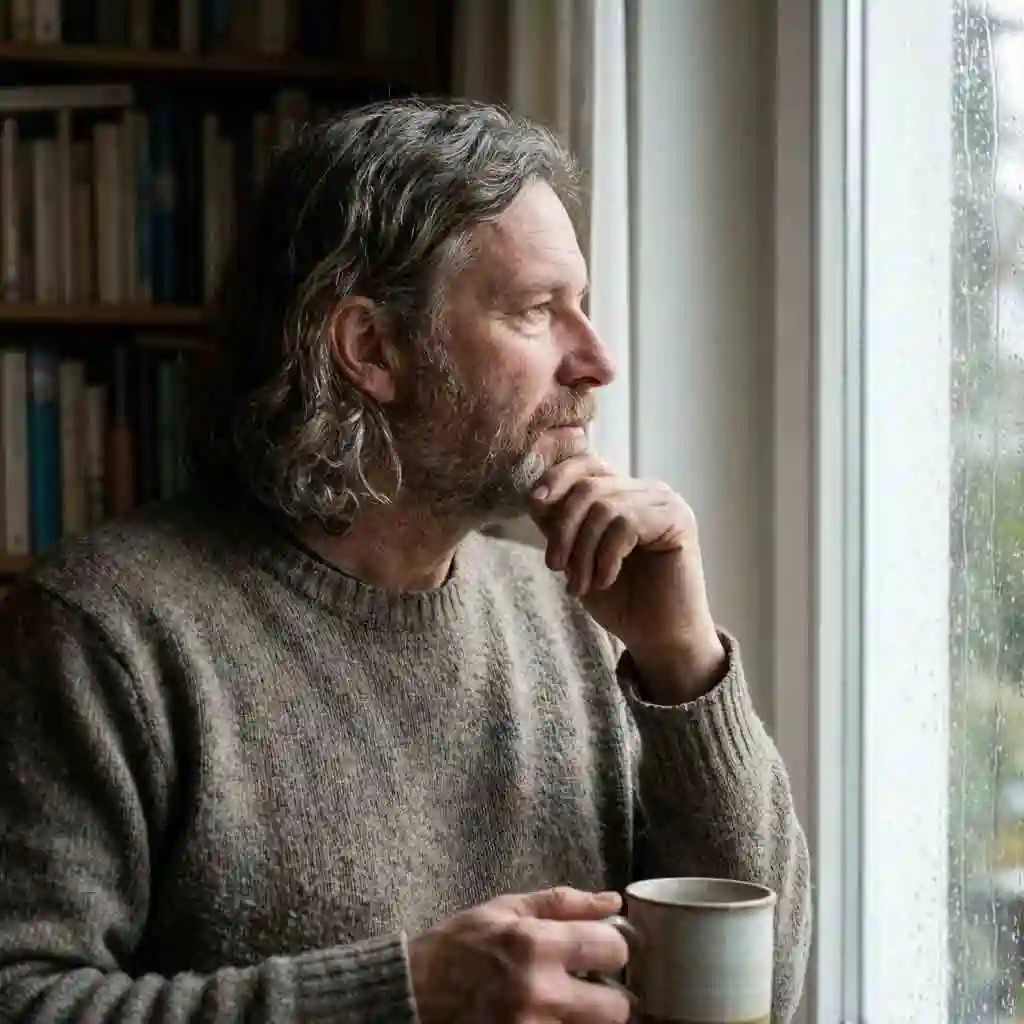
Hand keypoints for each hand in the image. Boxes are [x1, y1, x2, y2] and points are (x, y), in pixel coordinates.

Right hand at [408, 886, 631, 1023]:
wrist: (409, 996)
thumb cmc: (458, 946)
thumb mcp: (505, 909)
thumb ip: (562, 904)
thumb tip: (613, 901)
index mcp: (535, 945)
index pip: (613, 950)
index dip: (613, 947)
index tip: (600, 950)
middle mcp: (539, 994)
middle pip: (617, 1008)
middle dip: (607, 996)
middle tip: (588, 987)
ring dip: (585, 1019)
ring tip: (563, 1004)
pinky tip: (546, 1017)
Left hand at [528, 454, 725, 699]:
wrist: (657, 638)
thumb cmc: (619, 600)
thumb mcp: (576, 557)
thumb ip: (559, 524)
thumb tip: (533, 496)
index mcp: (623, 492)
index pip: (586, 464)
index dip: (556, 477)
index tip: (534, 504)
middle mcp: (646, 490)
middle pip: (588, 486)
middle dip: (563, 530)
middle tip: (555, 567)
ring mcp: (665, 502)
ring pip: (603, 507)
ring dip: (583, 551)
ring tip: (580, 585)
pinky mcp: (678, 520)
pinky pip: (625, 523)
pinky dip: (606, 556)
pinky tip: (605, 580)